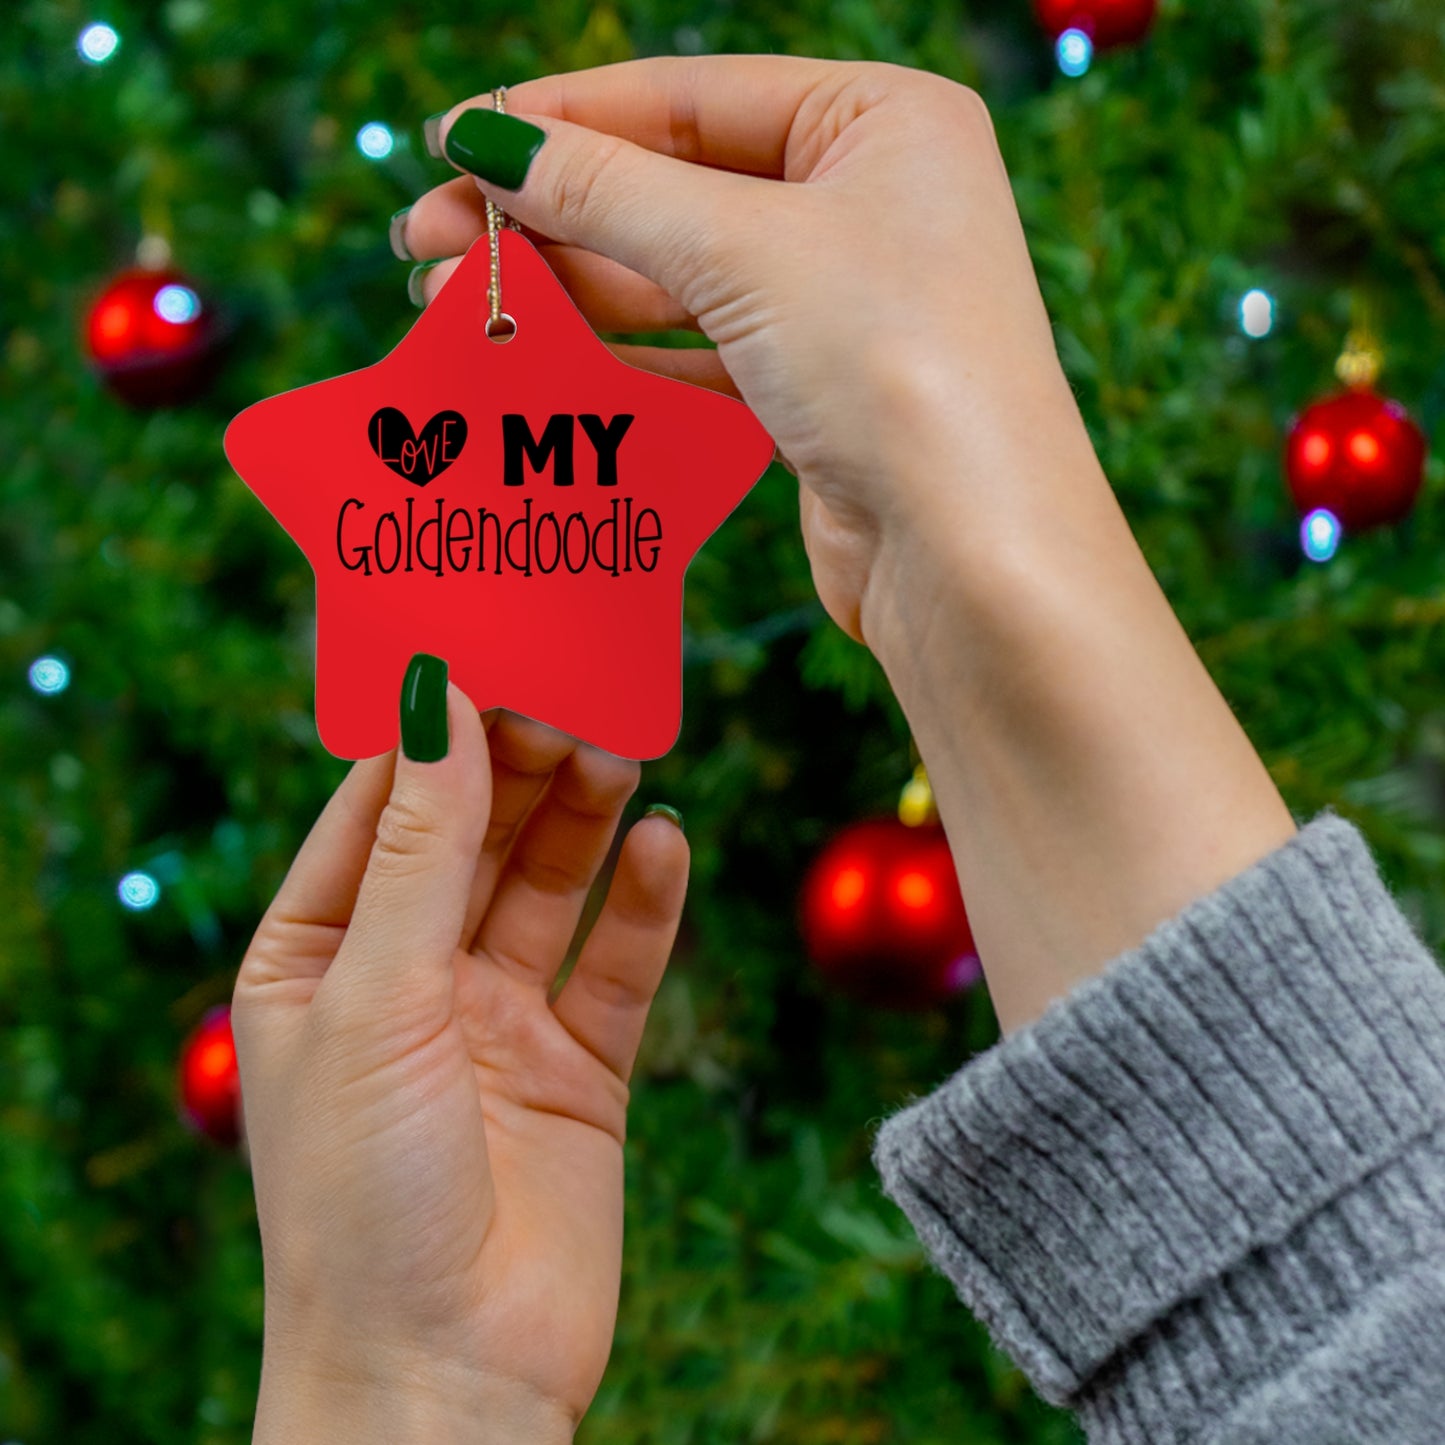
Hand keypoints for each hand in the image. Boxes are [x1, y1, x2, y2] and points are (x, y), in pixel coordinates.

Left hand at [233, 680, 687, 1441]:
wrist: (446, 1380)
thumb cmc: (362, 1198)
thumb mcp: (375, 999)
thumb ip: (419, 849)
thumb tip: (436, 700)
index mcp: (319, 958)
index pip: (378, 807)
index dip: (431, 728)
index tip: (489, 648)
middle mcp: (408, 979)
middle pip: (473, 835)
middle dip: (519, 764)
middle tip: (575, 694)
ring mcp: (497, 1022)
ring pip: (549, 885)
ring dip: (584, 817)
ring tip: (622, 751)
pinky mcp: (579, 1068)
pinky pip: (617, 964)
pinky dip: (644, 904)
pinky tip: (666, 845)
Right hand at [400, 56, 1090, 645]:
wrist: (971, 555)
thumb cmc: (893, 366)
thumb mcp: (741, 249)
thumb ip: (607, 190)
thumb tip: (487, 141)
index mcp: (882, 120)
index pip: (689, 97)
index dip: (562, 118)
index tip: (452, 140)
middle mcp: (870, 200)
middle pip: (673, 187)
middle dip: (547, 214)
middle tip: (425, 240)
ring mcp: (845, 300)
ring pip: (677, 276)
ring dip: (567, 288)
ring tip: (452, 302)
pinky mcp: (818, 390)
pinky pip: (698, 350)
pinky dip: (618, 353)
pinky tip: (539, 355)